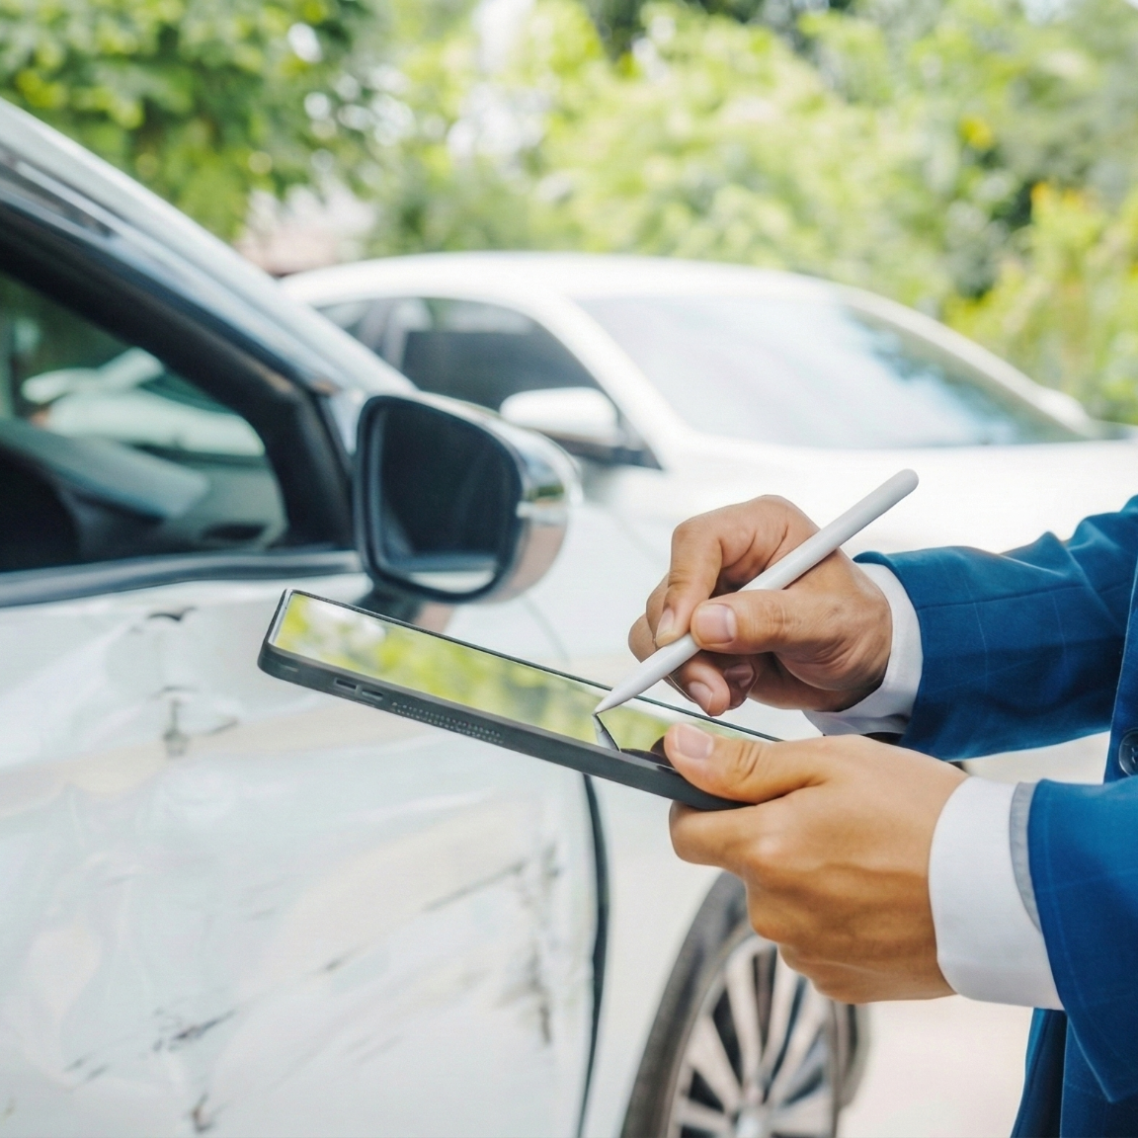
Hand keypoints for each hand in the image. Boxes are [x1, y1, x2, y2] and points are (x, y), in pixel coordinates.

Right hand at [628, 496, 892, 715]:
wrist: (861, 664)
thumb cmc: (856, 626)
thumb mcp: (828, 622)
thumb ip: (771, 620)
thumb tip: (706, 624)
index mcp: (760, 528)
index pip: (698, 541)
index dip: (682, 585)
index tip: (681, 635)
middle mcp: (725, 557)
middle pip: (669, 592)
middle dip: (683, 649)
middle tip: (712, 689)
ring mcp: (708, 596)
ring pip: (660, 630)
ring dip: (688, 672)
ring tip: (733, 692)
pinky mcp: (699, 634)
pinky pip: (668, 659)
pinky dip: (694, 683)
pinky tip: (734, 690)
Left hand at [665, 723, 965, 1002]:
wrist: (1006, 890)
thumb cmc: (921, 813)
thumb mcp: (831, 763)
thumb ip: (742, 765)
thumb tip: (675, 753)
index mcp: (764, 851)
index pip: (686, 833)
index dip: (698, 806)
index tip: (726, 792)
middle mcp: (773, 912)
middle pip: (739, 866)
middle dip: (766, 838)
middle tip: (831, 815)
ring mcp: (806, 953)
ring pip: (779, 903)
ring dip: (804, 878)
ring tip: (867, 855)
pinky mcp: (839, 983)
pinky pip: (813, 939)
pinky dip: (834, 916)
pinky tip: (878, 894)